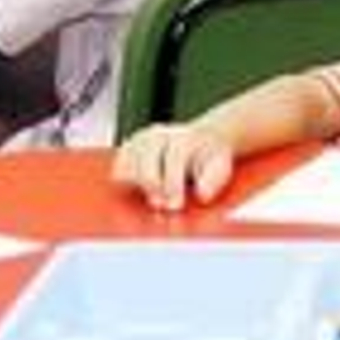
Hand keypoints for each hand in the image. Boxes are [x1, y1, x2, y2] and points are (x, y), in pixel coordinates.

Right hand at [112, 122, 235, 212]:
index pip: (173, 159)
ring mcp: (140, 140)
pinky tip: (143, 187)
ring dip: (140, 186)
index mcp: (183, 138)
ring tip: (156, 194)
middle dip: (155, 188)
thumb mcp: (220, 166)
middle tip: (162, 204)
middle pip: (146, 164)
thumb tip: (202, 195)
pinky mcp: (128, 147)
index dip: (173, 185)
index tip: (175, 204)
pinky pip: (119, 168)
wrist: (200, 140)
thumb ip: (212, 180)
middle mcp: (158, 135)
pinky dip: (129, 181)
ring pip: (129, 167)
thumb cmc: (208, 158)